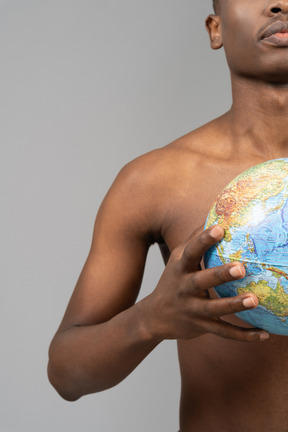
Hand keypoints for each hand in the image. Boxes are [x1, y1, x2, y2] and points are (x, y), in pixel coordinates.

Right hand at [144, 225, 268, 341]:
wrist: (154, 316)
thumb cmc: (172, 281)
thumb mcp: (177, 260)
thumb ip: (194, 241)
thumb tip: (212, 217)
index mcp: (181, 268)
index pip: (191, 252)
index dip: (204, 240)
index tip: (219, 229)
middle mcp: (184, 288)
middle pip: (202, 280)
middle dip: (220, 274)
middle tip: (241, 267)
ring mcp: (192, 309)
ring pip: (214, 309)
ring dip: (234, 305)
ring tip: (255, 299)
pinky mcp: (201, 327)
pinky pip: (223, 332)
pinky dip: (243, 335)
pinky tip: (264, 333)